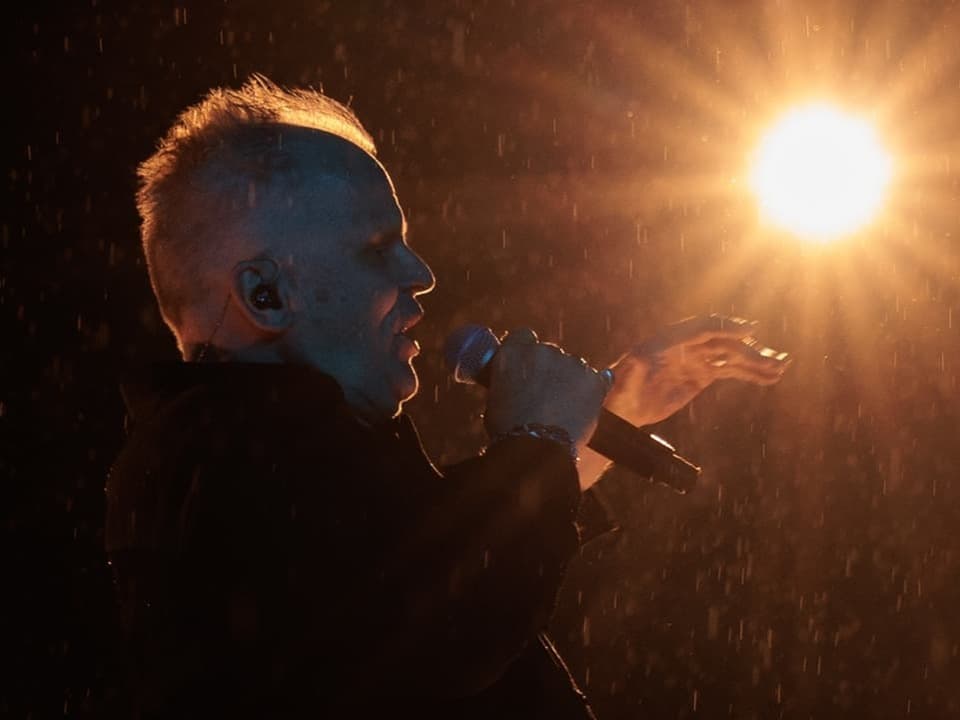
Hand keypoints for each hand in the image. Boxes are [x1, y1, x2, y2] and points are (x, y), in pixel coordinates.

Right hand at [484, 327, 609, 447]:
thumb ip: (507, 381)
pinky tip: (591, 397)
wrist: (538, 449)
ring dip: (569, 379)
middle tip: (543, 393)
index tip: (525, 365)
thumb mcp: (495, 399)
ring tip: (563, 407)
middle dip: (547, 368)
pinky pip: (600, 377)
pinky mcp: (594, 380)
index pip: (522, 336)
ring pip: (573, 365)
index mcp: (515, 353)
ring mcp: (572, 363)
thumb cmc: (509, 429)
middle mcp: (544, 351)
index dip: (524, 350)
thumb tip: (512, 382)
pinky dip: (595, 386)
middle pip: (549, 352)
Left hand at [603, 315, 791, 427]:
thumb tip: (638, 359)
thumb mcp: (622, 382)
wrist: (621, 406)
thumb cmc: (618, 392)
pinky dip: (750, 373)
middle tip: (774, 359)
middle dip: (749, 350)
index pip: (702, 328)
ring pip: (731, 355)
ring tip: (782, 366)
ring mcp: (696, 358)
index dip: (725, 327)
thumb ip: (632, 371)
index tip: (749, 331)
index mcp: (668, 339)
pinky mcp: (701, 374)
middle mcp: (686, 345)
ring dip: (757, 360)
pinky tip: (771, 377)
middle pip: (723, 342)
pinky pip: (730, 370)